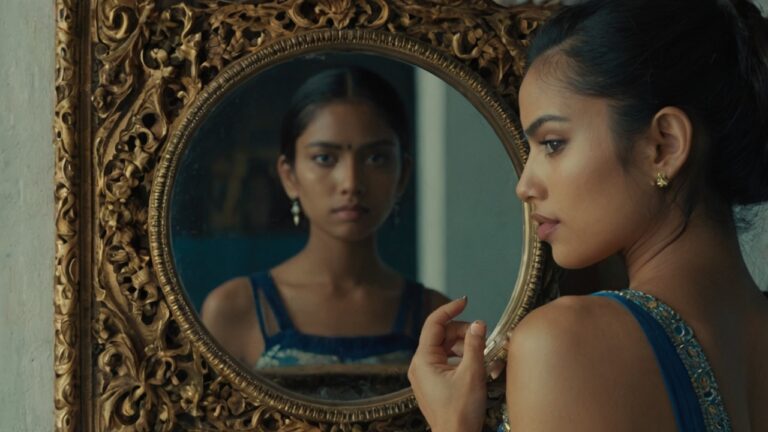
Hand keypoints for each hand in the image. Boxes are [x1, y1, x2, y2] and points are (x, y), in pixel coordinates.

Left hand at [408, 297, 487, 431]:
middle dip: (463, 332)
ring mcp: (425, 374)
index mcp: (423, 360)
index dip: (450, 309)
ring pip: (446, 348)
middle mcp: (420, 365)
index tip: (465, 301)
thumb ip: (475, 345)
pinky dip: (462, 358)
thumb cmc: (461, 412)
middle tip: (483, 336)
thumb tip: (478, 323)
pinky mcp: (433, 383)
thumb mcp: (472, 373)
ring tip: (483, 353)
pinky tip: (476, 363)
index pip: (433, 323)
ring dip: (465, 346)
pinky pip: (447, 361)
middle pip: (442, 335)